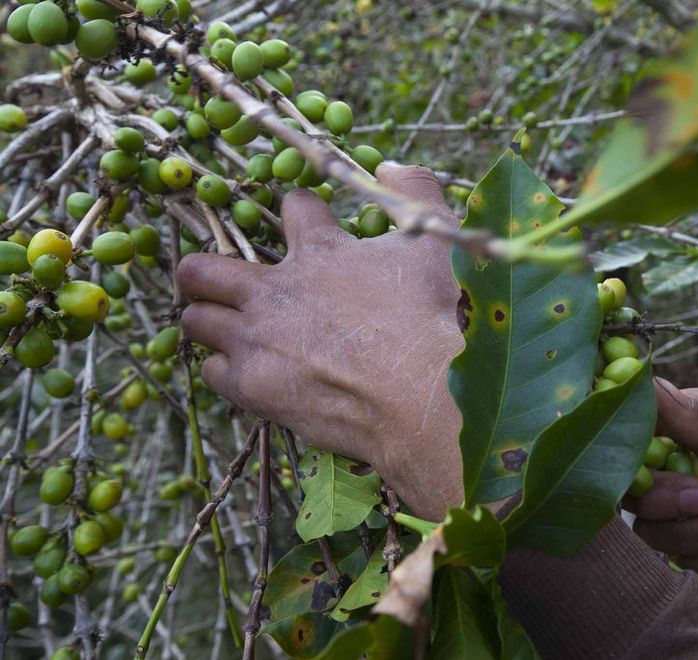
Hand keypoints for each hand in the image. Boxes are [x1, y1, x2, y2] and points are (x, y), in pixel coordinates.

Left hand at [177, 165, 464, 519]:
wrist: (422, 397)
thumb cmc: (432, 320)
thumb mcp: (436, 245)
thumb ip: (415, 194)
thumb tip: (389, 168)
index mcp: (320, 250)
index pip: (292, 209)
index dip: (301, 211)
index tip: (309, 221)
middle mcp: (274, 291)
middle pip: (201, 269)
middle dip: (200, 270)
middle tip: (214, 278)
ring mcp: (257, 340)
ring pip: (196, 321)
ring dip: (208, 318)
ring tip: (225, 325)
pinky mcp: (253, 387)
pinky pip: (212, 373)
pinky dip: (226, 368)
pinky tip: (248, 370)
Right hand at [625, 379, 697, 602]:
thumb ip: (696, 419)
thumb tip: (646, 381)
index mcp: (684, 427)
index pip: (633, 434)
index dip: (629, 453)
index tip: (652, 464)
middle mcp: (676, 469)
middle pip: (634, 491)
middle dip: (671, 500)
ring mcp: (685, 513)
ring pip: (658, 533)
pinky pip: (690, 562)